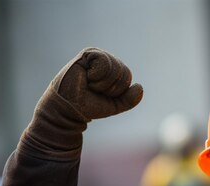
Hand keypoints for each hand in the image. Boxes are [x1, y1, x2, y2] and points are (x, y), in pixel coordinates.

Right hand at [21, 48, 142, 153]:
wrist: (69, 108)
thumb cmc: (90, 105)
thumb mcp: (115, 105)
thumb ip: (130, 99)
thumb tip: (139, 86)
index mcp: (113, 70)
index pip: (127, 76)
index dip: (118, 90)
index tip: (102, 94)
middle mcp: (105, 60)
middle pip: (124, 72)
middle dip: (112, 88)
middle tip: (95, 90)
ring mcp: (96, 54)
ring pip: (116, 68)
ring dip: (104, 83)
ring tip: (90, 84)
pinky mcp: (88, 53)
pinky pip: (105, 63)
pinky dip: (98, 76)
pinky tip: (86, 77)